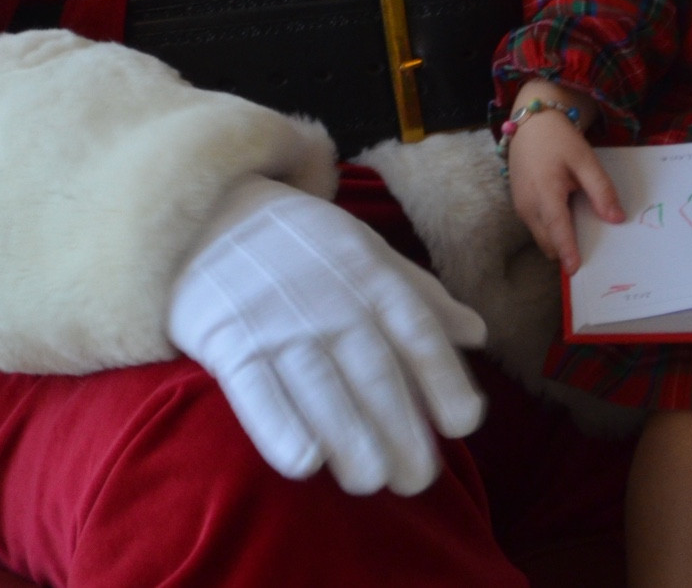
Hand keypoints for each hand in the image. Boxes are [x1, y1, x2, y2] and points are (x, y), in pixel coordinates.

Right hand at [168, 175, 486, 494]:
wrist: (214, 210)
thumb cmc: (303, 241)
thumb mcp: (366, 249)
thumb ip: (420, 294)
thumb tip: (477, 334)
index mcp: (369, 274)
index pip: (416, 328)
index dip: (443, 376)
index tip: (464, 424)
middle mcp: (330, 298)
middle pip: (373, 369)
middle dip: (400, 427)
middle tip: (418, 480)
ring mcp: (278, 320)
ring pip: (321, 386)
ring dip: (349, 437)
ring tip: (370, 480)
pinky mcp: (229, 340)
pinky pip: (255, 389)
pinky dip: (279, 426)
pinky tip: (304, 462)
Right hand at [505, 85, 624, 275]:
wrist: (533, 123)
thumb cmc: (559, 139)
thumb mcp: (585, 159)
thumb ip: (601, 190)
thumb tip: (616, 219)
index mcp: (544, 191)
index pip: (556, 227)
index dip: (566, 250)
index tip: (575, 270)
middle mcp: (528, 204)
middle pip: (548, 241)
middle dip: (565, 251)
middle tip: (592, 252)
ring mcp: (521, 206)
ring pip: (542, 237)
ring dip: (559, 241)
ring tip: (582, 234)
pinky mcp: (520, 204)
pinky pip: (537, 227)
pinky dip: (552, 230)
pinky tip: (568, 218)